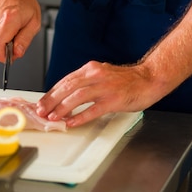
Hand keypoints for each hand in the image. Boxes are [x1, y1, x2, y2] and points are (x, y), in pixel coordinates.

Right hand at [0, 0, 41, 62]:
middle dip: (4, 48)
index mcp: (9, 18)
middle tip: (14, 38)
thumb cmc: (24, 3)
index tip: (8, 58)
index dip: (3, 57)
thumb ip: (25, 40)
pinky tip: (0, 25)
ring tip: (7, 28)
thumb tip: (17, 53)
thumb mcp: (34, 23)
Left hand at [37, 61, 164, 126]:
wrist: (150, 78)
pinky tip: (71, 122)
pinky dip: (80, 116)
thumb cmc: (126, 80)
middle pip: (67, 87)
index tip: (41, 103)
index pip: (65, 81)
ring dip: (62, 108)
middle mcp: (95, 75)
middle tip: (41, 111)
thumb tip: (65, 97)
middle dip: (51, 100)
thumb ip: (85, 83)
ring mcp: (105, 87)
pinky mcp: (114, 99)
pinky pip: (94, 109)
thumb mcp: (101, 75)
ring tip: (52, 117)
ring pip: (77, 97)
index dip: (51, 93)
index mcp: (90, 69)